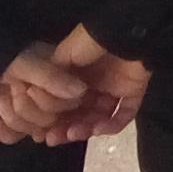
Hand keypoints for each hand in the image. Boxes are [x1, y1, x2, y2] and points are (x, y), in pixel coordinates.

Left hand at [0, 46, 92, 146]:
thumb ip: (53, 78)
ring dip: (14, 116)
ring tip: (2, 97)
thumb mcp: (32, 63)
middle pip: (53, 122)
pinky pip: (19, 137)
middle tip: (15, 87)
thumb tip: (80, 91)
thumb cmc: (13, 57)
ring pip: (36, 132)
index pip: (73, 105)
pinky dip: (6, 133)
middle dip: (29, 108)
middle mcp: (59, 100)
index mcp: (70, 83)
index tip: (30, 90)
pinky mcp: (21, 123)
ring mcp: (39, 113)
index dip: (53, 104)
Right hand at [52, 27, 150, 141]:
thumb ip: (52, 75)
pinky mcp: (134, 92)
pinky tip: (97, 129)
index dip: (53, 118)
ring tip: (72, 134)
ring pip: (99, 118)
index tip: (41, 129)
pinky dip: (111, 125)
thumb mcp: (64, 54)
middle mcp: (96, 83)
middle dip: (66, 128)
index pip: (64, 103)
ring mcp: (115, 88)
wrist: (125, 33)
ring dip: (85, 129)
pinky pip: (123, 115)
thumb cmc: (93, 41)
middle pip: (80, 114)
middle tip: (53, 139)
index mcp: (79, 74)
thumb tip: (39, 97)